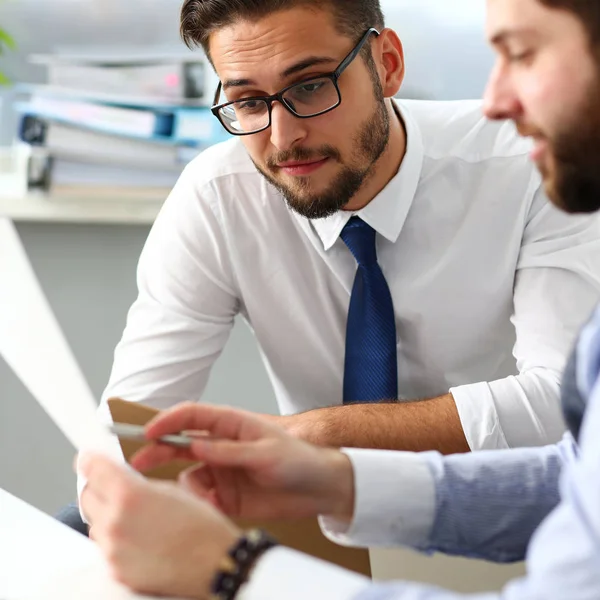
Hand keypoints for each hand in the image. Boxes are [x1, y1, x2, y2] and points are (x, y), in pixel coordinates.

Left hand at [78, 453, 239, 599]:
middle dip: (98, 488)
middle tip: (114, 486)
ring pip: (96, 523)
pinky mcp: (116, 571)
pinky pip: (106, 547)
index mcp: (129, 495)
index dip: (90, 460)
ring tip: (137, 517)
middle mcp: (115, 523)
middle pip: (87, 496)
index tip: (88, 459)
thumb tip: (119, 479)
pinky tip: (142, 537)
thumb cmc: (202, 527)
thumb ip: (138, 483)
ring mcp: (113, 550)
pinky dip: (117, 539)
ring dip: (108, 515)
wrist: (215, 564)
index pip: (93, 469)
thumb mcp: (172, 489)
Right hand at [131, 403, 354, 521]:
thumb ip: (230, 451)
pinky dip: (199, 503)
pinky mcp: (224, 494)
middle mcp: (220, 445)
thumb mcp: (267, 453)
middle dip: (157, 451)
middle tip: (138, 463)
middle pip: (179, 443)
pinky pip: (200, 498)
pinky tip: (213, 508)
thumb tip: (196, 446)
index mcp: (231, 424)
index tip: (148, 432)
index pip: (192, 416)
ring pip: (187, 475)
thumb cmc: (298, 460)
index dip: (167, 420)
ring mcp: (220, 470)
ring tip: (204, 499)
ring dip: (187, 487)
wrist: (317, 490)